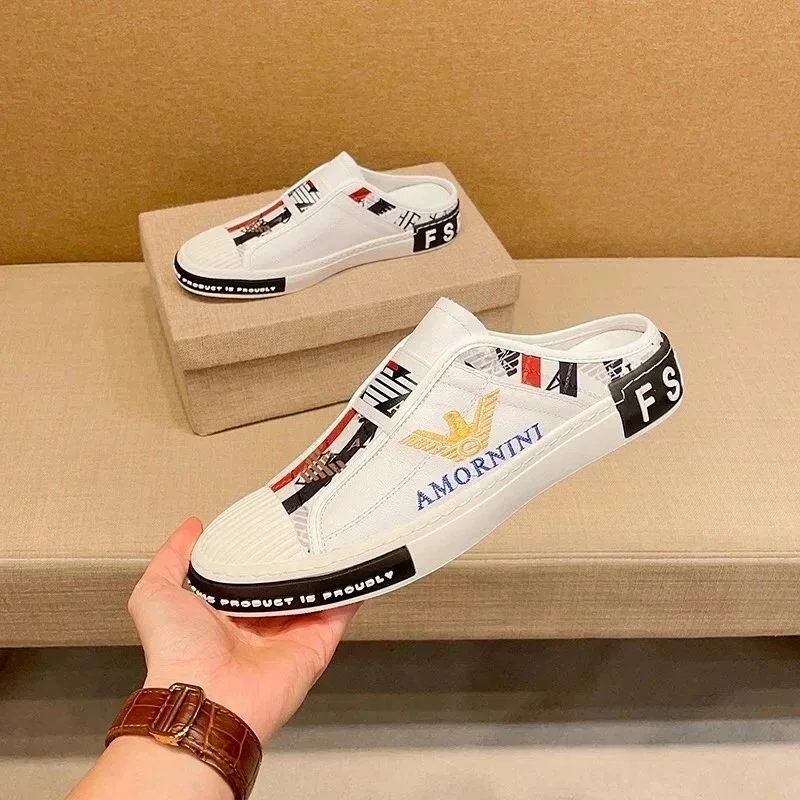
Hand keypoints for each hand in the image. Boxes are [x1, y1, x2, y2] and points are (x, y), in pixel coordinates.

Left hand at [128, 517, 358, 741]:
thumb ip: (172, 557)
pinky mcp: (317, 643)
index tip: (272, 515)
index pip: (251, 568)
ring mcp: (292, 631)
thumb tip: (190, 528)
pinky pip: (340, 609)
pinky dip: (351, 586)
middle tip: (308, 518)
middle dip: (298, 550)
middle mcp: (261, 621)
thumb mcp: (156, 594)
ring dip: (327, 563)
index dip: (261, 542)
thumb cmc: (177, 653)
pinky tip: (354, 560)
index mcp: (227, 608)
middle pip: (287, 578)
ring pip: (317, 589)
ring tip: (337, 529)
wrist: (205, 699)